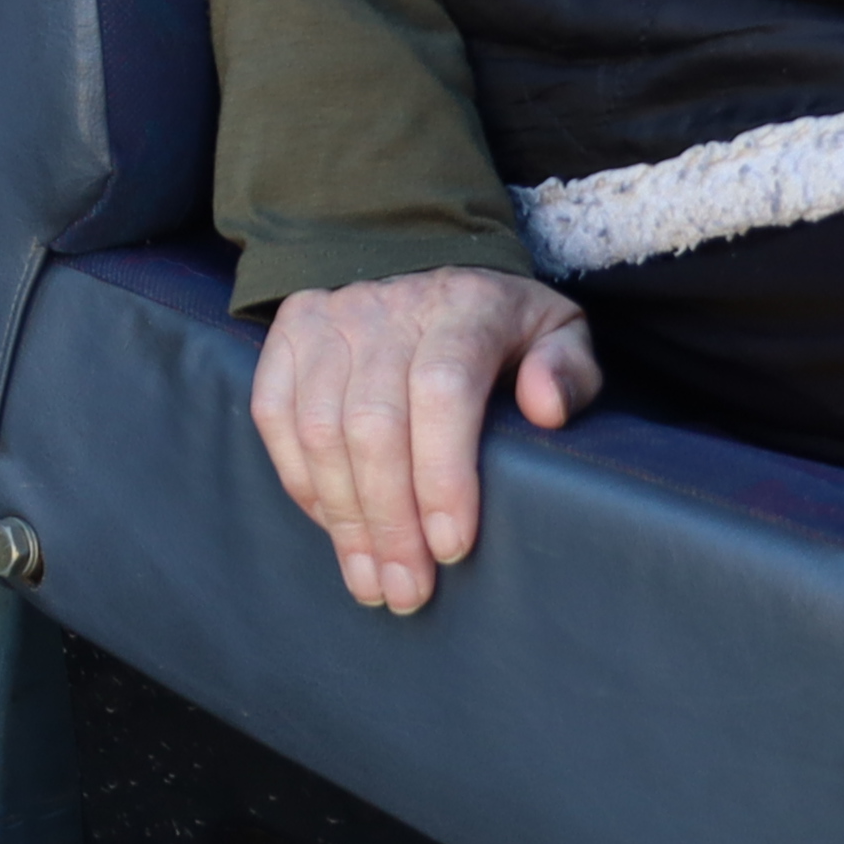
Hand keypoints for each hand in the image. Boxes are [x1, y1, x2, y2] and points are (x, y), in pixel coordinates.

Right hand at [248, 266, 598, 614]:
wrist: (416, 253)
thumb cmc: (498, 321)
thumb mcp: (555, 330)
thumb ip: (568, 369)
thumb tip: (546, 409)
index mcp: (464, 307)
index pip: (442, 391)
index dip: (442, 476)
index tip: (452, 546)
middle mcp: (387, 309)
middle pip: (373, 425)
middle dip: (390, 521)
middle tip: (408, 590)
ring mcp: (329, 319)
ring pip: (320, 431)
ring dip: (344, 518)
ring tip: (370, 580)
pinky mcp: (288, 336)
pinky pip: (276, 418)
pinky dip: (302, 482)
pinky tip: (333, 527)